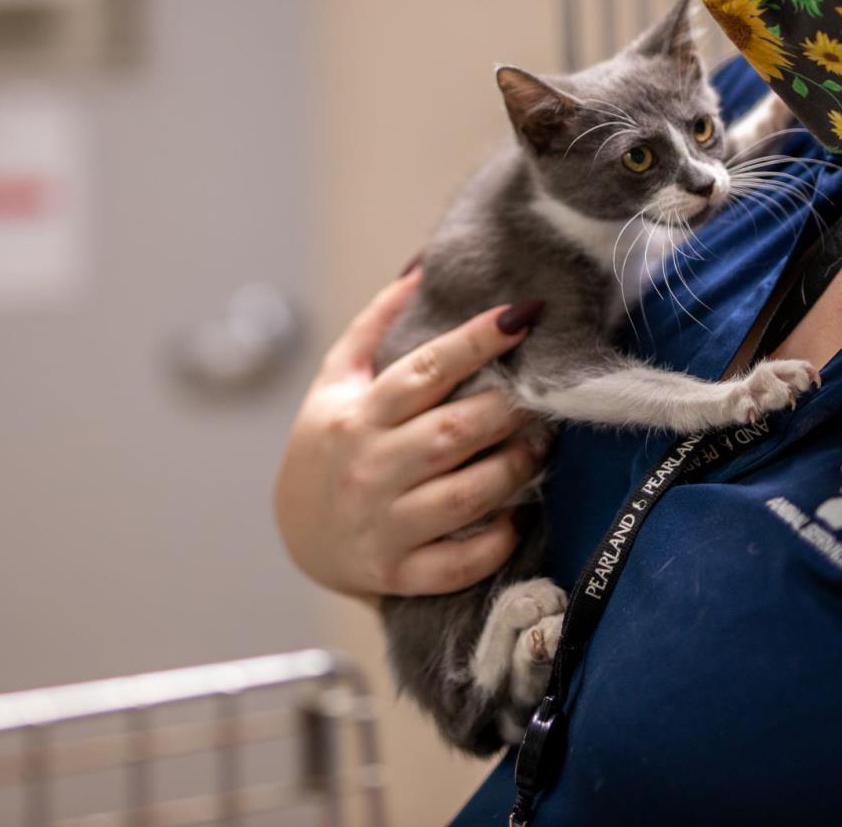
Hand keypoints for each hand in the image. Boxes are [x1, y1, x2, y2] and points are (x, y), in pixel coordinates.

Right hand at [272, 270, 545, 600]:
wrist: (296, 536)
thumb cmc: (327, 445)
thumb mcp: (334, 382)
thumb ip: (373, 326)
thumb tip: (420, 269)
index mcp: (357, 414)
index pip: (425, 369)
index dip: (477, 340)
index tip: (523, 316)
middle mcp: (369, 467)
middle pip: (454, 432)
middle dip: (509, 409)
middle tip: (545, 395)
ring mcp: (384, 523)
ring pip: (467, 495)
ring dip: (515, 468)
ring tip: (540, 446)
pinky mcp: (398, 572)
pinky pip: (461, 562)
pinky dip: (498, 539)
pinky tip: (519, 512)